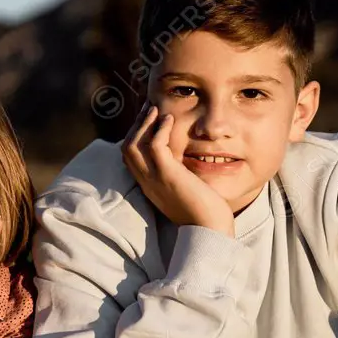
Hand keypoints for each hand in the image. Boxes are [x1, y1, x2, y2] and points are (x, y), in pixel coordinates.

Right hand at [122, 102, 234, 235]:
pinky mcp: (167, 175)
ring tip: (154, 108)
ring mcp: (154, 179)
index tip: (146, 121)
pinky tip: (168, 119)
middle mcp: (146, 182)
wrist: (210, 230)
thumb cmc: (204, 213)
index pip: (130, 158)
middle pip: (126, 148)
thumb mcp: (184, 191)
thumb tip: (184, 162)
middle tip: (148, 109)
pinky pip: (155, 146)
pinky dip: (159, 129)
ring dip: (143, 124)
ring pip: (133, 145)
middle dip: (136, 126)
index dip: (134, 137)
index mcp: (149, 187)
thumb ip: (178, 176)